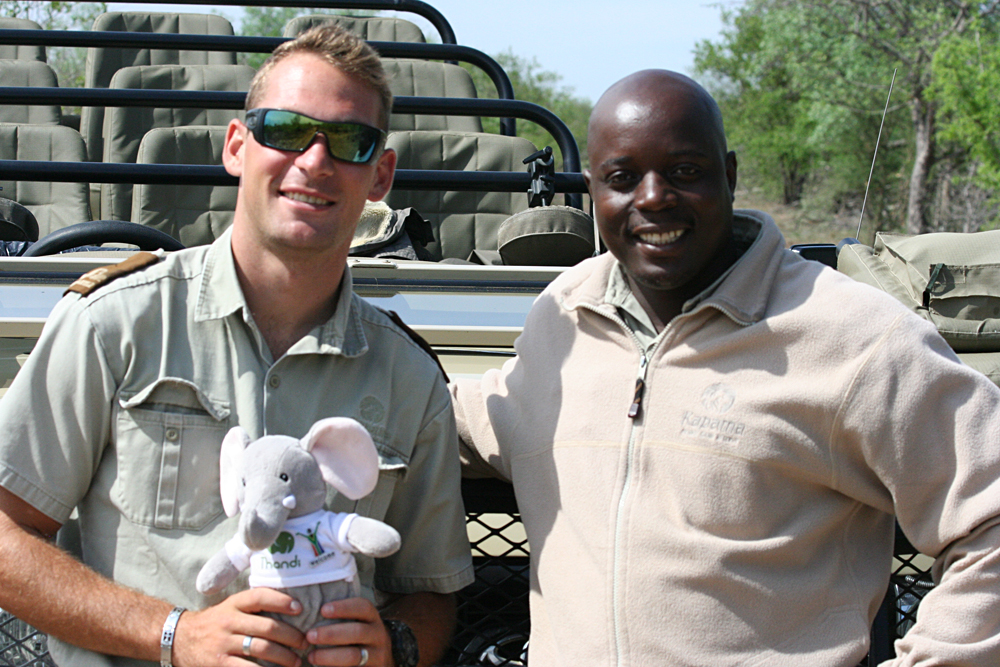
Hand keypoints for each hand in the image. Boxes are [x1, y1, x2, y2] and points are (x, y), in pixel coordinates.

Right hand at [172, 588, 308, 666]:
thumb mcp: (229, 607)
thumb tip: (291, 607)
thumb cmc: (214, 623)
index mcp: (234, 604)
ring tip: (296, 661)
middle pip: (267, 627)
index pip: (260, 597)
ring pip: (261, 649)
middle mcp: (228, 621)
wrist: (178, 638)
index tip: (300, 609)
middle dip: (291, 637)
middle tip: (305, 643)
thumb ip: (253, 607)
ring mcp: (223, 644)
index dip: (282, 601)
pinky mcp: (219, 664)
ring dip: (284, 657)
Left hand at [305, 597, 391, 666]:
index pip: (363, 607)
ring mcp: (377, 655)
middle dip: (331, 633)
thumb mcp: (356, 623)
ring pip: (354, 656)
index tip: (323, 610)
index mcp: (372, 618)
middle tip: (309, 635)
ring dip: (329, 656)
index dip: (343, 607)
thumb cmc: (357, 637)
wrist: (378, 659)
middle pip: (358, 631)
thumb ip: (339, 617)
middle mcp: (378, 634)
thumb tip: (308, 606)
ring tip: (311, 656)